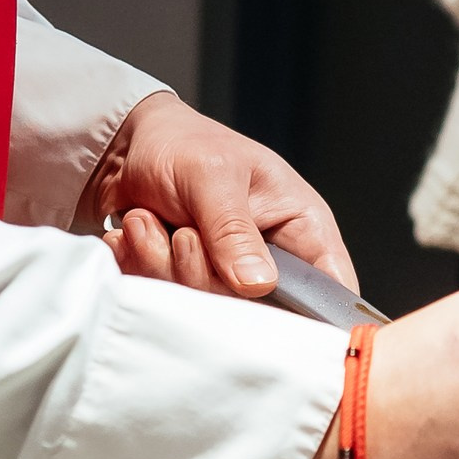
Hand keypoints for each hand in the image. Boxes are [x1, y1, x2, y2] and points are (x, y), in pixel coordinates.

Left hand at [86, 90, 357, 298]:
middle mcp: (272, 259)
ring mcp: (229, 276)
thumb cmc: (183, 143)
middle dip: (204, 275)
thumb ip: (234, 230)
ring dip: (164, 263)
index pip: (333, 289)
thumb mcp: (212, 176)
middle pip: (258, 312)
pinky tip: (138, 230)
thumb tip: (258, 285)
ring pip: (207, 309)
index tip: (264, 304)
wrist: (125, 144)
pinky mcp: (189, 285)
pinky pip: (168, 302)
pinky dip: (143, 265)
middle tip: (181, 234)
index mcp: (302, 227)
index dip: (315, 315)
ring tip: (150, 220)